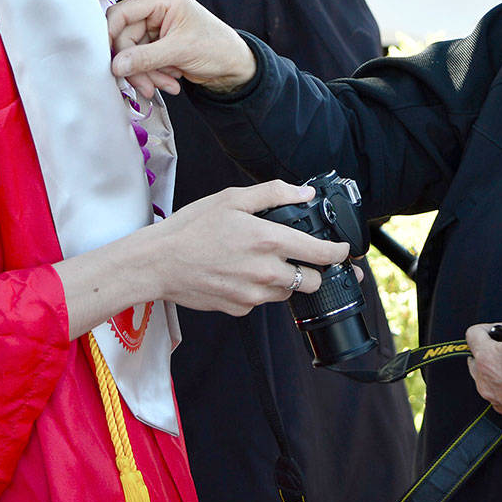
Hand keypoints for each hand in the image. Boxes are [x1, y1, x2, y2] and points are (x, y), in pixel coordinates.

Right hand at [106, 0, 255, 99]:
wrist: (232, 64)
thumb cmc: (217, 48)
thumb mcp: (180, 52)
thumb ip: (145, 58)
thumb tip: (116, 65)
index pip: (121, 13)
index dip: (110, 37)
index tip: (108, 63)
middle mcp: (155, 6)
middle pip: (124, 38)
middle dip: (136, 66)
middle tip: (148, 87)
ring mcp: (153, 23)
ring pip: (130, 52)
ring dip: (146, 74)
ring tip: (168, 84)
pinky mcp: (154, 40)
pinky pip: (139, 59)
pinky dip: (151, 74)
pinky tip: (171, 80)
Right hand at [147, 180, 352, 314]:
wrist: (158, 263)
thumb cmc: (192, 228)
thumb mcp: (232, 198)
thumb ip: (274, 193)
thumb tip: (303, 192)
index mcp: (269, 240)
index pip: (322, 253)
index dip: (339, 252)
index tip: (343, 250)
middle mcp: (267, 272)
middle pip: (313, 281)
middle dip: (313, 270)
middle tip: (302, 258)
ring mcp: (254, 295)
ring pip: (288, 292)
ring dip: (286, 280)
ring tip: (263, 262)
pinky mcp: (240, 309)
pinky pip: (262, 301)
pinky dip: (260, 290)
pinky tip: (241, 273)